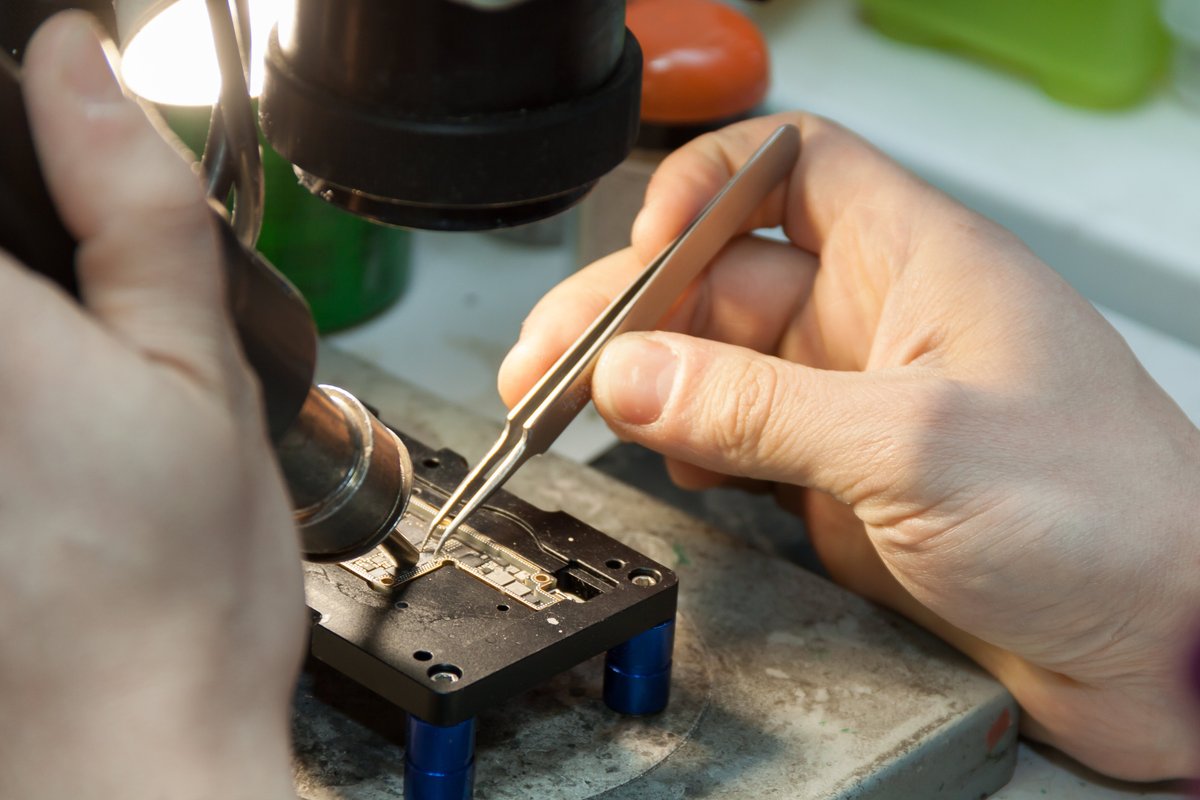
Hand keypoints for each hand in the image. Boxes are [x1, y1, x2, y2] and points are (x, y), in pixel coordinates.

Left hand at [0, 15, 302, 799]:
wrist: (122, 754)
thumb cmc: (176, 589)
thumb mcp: (202, 374)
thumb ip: (135, 209)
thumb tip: (80, 66)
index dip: (12, 157)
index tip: (59, 202)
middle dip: (20, 254)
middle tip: (84, 331)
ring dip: (30, 338)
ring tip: (66, 422)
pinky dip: (23, 376)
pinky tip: (43, 445)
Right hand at [500, 113, 1199, 779]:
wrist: (1165, 642)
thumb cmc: (1115, 517)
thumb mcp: (915, 445)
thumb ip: (761, 410)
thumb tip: (636, 377)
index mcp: (916, 263)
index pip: (790, 166)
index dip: (705, 186)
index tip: (643, 242)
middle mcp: (879, 322)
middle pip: (725, 277)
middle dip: (633, 309)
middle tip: (554, 361)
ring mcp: (856, 404)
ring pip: (722, 365)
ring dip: (649, 384)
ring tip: (579, 415)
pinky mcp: (846, 480)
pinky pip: (742, 441)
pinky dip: (692, 449)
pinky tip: (676, 466)